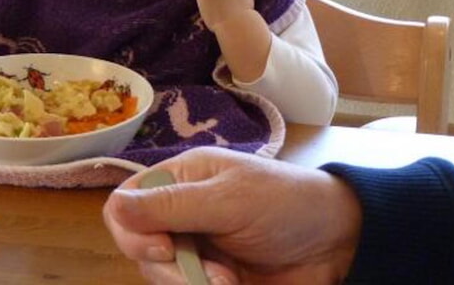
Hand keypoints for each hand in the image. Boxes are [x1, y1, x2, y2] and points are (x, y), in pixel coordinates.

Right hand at [103, 147, 362, 283]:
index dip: (133, 233)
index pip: (125, 206)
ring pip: (161, 276)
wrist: (339, 242)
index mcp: (184, 179)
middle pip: (139, 250)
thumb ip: (173, 205)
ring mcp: (197, 247)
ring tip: (232, 284)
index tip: (163, 248)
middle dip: (170, 270)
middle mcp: (183, 212)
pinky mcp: (212, 277)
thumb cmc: (288, 204)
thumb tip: (114, 206)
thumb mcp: (232, 199)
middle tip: (212, 277)